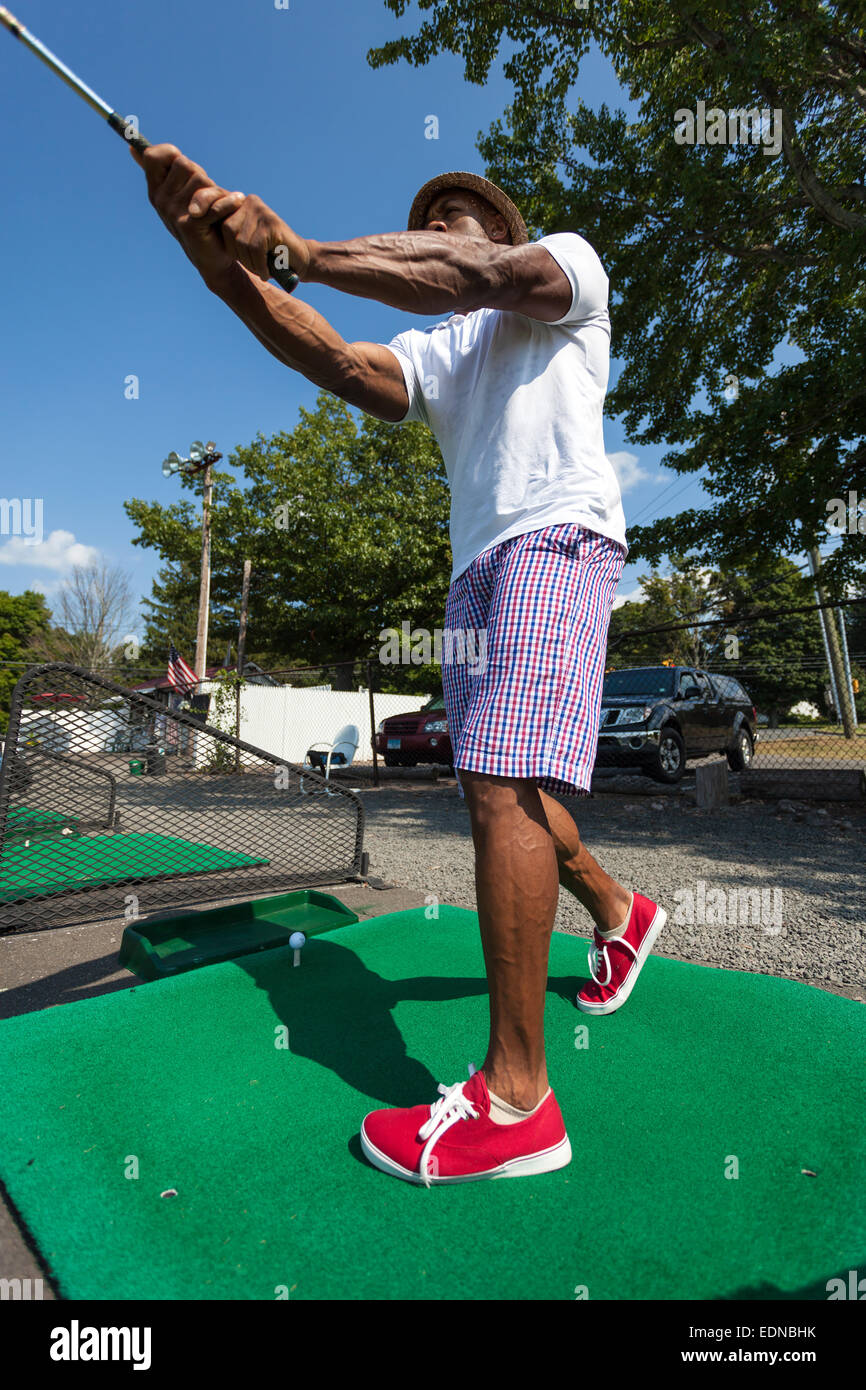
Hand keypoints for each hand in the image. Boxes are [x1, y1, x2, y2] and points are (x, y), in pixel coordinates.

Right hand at [131, 142, 238, 285]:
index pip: (154, 156)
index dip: (171, 154)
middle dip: (202, 175)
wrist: (214, 259)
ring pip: (201, 181)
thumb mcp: (178, 194)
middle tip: (209, 194)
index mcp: (156, 191)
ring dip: (217, 190)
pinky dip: (229, 202)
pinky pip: (212, 203)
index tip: (186, 170)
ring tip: (221, 205)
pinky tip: (237, 202)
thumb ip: (162, 172)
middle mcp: (160, 201)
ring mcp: (173, 214)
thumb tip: (132, 148)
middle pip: (184, 164)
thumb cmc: (201, 221)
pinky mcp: (190, 226)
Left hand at [187, 187, 310, 284]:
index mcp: (239, 203)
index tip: (196, 218)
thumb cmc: (269, 254)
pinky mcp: (270, 223)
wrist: (299, 260)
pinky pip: (255, 247)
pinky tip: (267, 270)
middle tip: (253, 263)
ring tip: (261, 266)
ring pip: (241, 242)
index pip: (215, 208)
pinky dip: (260, 264)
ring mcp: (260, 211)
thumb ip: (226, 231)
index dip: (207, 212)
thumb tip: (196, 225)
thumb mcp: (243, 241)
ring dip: (250, 261)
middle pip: (227, 230)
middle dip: (237, 253)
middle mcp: (248, 202)